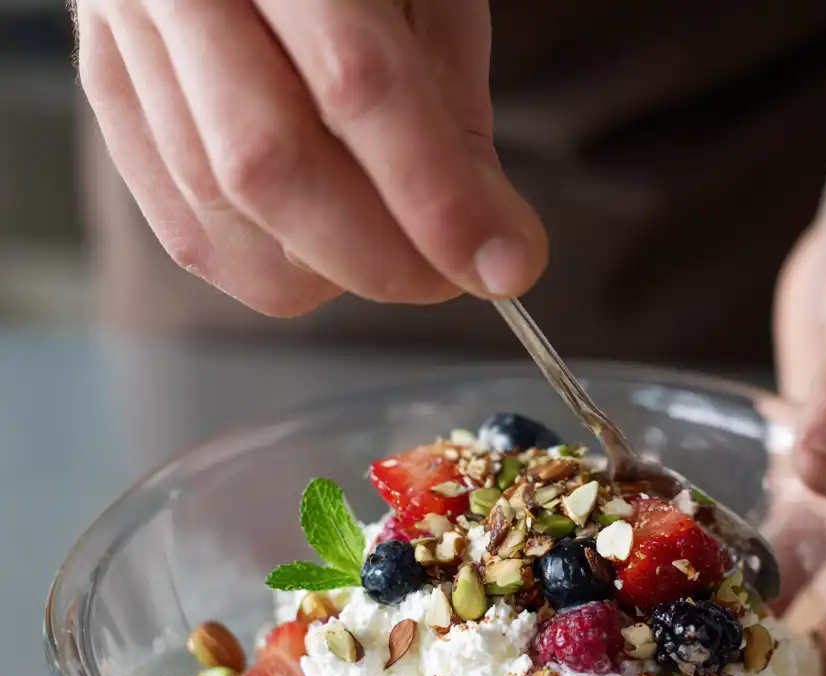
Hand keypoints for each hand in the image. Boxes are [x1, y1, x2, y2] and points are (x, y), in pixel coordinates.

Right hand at [74, 0, 547, 314]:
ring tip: (396, 251)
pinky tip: (328, 253)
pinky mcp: (111, 97)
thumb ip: (450, 108)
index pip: (358, 84)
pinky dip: (275, 270)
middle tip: (453, 278)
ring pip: (223, 213)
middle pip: (269, 166)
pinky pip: (188, 234)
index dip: (437, 197)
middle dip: (381, 257)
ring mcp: (126, 39)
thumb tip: (483, 240)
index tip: (508, 264)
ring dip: (333, 270)